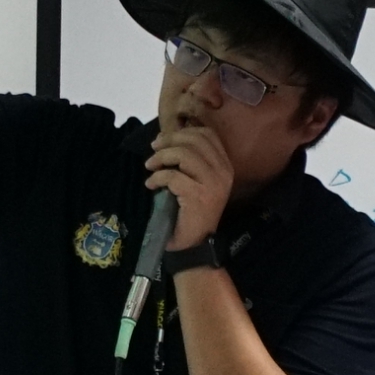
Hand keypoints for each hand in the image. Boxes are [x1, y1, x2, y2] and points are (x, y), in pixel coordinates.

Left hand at [145, 125, 232, 249]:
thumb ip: (188, 159)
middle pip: (194, 140)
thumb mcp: (196, 180)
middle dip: (169, 141)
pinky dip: (157, 178)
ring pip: (183, 155)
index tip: (165, 140)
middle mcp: (222, 171)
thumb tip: (164, 137)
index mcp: (224, 165)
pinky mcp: (198, 195)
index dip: (184, 131)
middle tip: (153, 150)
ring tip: (150, 166)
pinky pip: (172, 176)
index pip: (208, 134)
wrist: (195, 243)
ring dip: (161, 157)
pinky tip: (151, 185)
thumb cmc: (192, 211)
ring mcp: (212, 183)